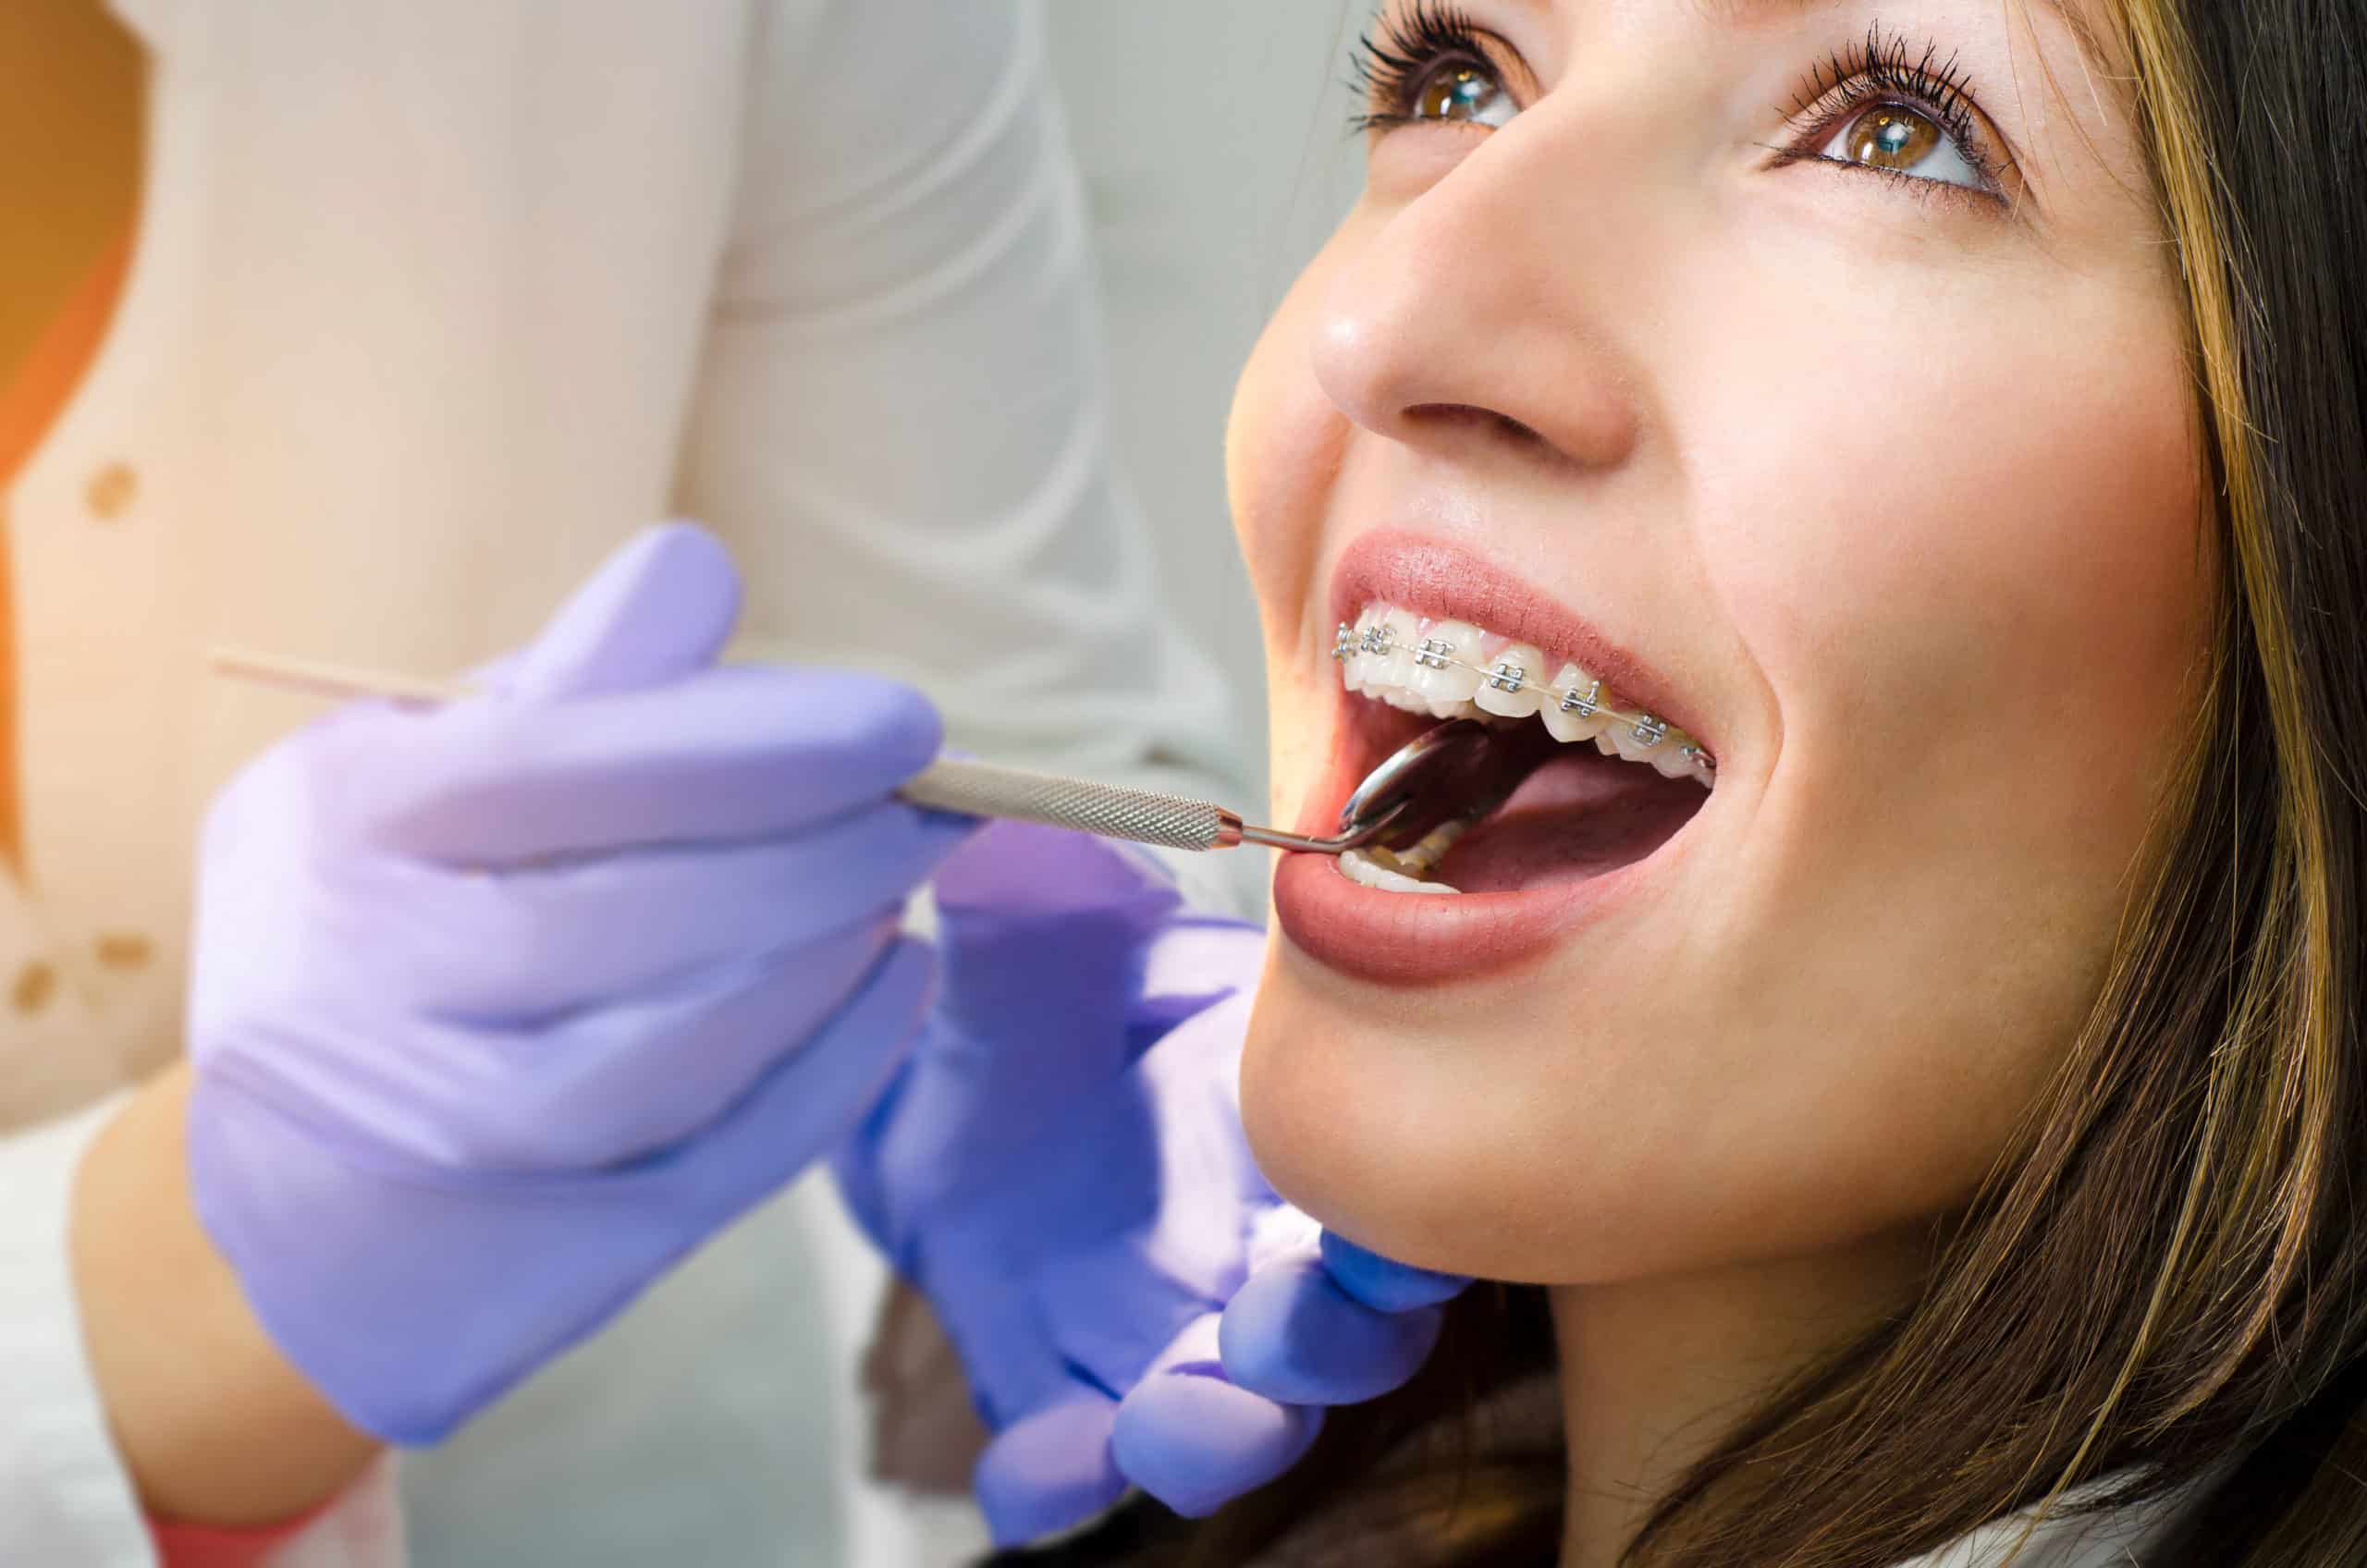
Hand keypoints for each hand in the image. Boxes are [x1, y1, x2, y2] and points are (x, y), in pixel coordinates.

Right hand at [185, 524, 969, 1443]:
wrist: (287, 1197)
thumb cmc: (382, 927)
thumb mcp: (417, 777)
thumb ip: (566, 685)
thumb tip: (699, 568)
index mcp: (342, 828)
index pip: (568, 766)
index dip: (759, 742)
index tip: (903, 724)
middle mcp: (365, 989)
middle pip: (637, 915)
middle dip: (822, 852)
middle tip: (931, 810)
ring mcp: (442, 1138)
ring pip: (681, 1051)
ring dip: (827, 957)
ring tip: (893, 886)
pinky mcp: (533, 1253)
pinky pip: (720, 1160)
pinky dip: (834, 1066)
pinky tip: (891, 984)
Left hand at [832, 822, 1467, 1542]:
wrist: (930, 1072)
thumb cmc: (1028, 983)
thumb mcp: (1022, 927)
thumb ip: (1040, 896)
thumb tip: (1018, 842)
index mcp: (1283, 1111)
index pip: (1393, 1173)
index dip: (1415, 1206)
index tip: (1395, 1219)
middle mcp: (1252, 1238)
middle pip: (1345, 1328)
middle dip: (1330, 1342)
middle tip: (1274, 1325)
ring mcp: (1158, 1326)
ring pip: (1235, 1416)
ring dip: (1221, 1433)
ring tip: (1166, 1421)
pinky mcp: (1058, 1383)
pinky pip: (1072, 1464)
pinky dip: (1058, 1482)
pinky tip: (1026, 1475)